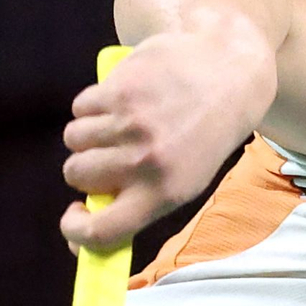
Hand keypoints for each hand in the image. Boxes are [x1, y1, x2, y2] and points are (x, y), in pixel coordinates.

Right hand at [60, 20, 276, 249]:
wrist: (232, 74)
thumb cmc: (206, 135)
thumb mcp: (186, 180)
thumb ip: (139, 199)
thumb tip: (90, 216)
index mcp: (163, 194)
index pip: (100, 231)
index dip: (75, 230)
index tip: (73, 215)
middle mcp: (144, 162)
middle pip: (76, 174)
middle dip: (84, 166)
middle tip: (108, 154)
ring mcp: (130, 123)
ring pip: (74, 138)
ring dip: (87, 134)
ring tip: (116, 124)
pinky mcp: (121, 88)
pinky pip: (80, 106)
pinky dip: (92, 105)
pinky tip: (119, 100)